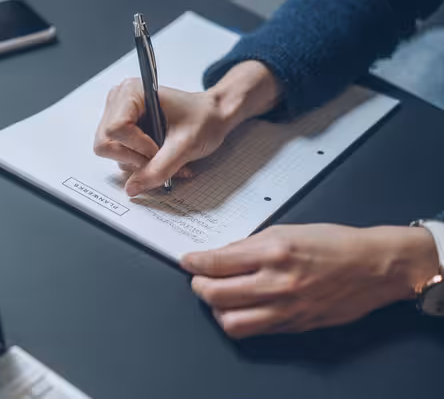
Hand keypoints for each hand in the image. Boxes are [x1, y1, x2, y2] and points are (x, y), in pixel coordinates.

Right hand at [93, 78, 229, 195]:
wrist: (213, 116)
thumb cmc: (204, 118)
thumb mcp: (185, 145)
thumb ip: (159, 168)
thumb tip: (132, 188)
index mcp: (131, 93)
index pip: (115, 130)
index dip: (137, 147)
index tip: (160, 151)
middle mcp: (119, 101)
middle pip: (107, 143)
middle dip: (135, 158)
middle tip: (161, 158)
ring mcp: (118, 115)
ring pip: (112, 152)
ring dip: (139, 163)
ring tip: (165, 158)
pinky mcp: (122, 130)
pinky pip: (119, 154)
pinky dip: (139, 162)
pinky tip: (159, 157)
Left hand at [181, 224, 439, 337]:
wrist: (374, 266)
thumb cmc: (335, 244)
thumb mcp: (286, 230)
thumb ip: (249, 245)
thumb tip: (219, 255)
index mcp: (273, 252)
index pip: (216, 263)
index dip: (194, 263)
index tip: (187, 261)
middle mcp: (277, 282)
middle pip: (215, 294)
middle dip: (198, 286)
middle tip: (198, 279)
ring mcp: (286, 308)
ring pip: (230, 322)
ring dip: (216, 309)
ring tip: (217, 297)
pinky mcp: (295, 324)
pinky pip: (255, 330)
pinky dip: (239, 320)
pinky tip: (239, 308)